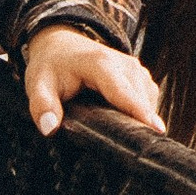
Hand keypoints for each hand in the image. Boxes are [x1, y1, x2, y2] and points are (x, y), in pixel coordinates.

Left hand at [22, 24, 162, 137]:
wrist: (61, 43)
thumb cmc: (51, 66)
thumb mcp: (38, 84)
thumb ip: (42, 106)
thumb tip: (49, 128)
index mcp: (101, 65)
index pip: (124, 93)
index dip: (140, 112)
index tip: (157, 131)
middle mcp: (125, 64)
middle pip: (141, 101)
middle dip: (139, 125)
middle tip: (130, 151)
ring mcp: (136, 69)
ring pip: (148, 102)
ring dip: (139, 120)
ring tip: (124, 138)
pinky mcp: (140, 76)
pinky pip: (148, 100)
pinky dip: (140, 113)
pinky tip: (124, 124)